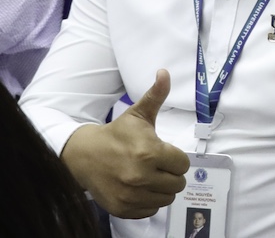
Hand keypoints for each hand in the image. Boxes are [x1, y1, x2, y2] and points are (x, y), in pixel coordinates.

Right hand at [62, 69, 189, 217]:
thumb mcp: (138, 114)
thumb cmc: (116, 134)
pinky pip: (151, 210)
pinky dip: (149, 201)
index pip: (183, 164)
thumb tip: (164, 72)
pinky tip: (140, 188)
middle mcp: (141, 177)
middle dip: (171, 174)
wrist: (83, 155)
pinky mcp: (122, 208)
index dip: (176, 158)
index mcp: (149, 153)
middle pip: (178, 183)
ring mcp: (131, 195)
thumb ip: (156, 95)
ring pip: (167, 198)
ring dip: (162, 188)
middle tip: (158, 165)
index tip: (164, 153)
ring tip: (150, 176)